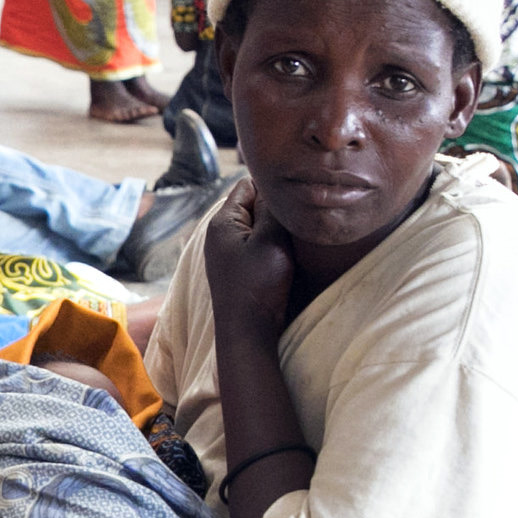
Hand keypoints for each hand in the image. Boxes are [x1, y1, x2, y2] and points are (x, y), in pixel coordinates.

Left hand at [199, 180, 296, 333]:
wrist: (248, 332)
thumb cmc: (258, 286)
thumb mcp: (270, 240)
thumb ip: (273, 209)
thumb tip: (276, 187)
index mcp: (223, 221)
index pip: (248, 185)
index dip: (273, 189)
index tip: (294, 200)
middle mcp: (220, 234)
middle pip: (252, 205)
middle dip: (275, 210)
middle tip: (297, 220)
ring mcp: (227, 252)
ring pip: (257, 226)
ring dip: (274, 230)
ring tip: (291, 239)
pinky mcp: (236, 268)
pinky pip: (256, 245)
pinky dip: (270, 246)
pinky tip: (283, 255)